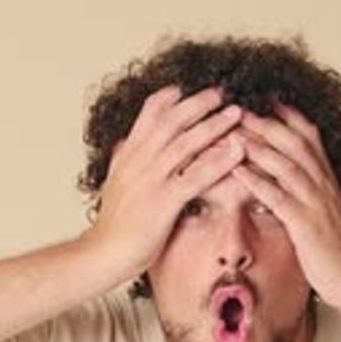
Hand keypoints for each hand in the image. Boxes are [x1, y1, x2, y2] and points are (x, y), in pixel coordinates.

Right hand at [83, 86, 244, 278]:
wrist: (103, 253)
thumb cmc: (112, 226)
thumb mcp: (113, 185)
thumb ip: (121, 162)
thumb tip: (122, 144)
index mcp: (128, 156)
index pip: (147, 117)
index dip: (166, 100)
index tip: (183, 88)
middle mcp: (139, 161)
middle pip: (171, 122)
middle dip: (198, 104)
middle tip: (220, 92)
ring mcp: (152, 180)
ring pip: (186, 144)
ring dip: (214, 126)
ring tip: (236, 114)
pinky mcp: (164, 201)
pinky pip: (197, 176)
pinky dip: (219, 161)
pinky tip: (237, 152)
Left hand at [230, 103, 340, 306]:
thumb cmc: (338, 256)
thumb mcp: (326, 218)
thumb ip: (312, 198)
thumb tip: (293, 189)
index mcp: (328, 182)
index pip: (309, 137)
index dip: (287, 115)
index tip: (266, 97)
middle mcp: (323, 186)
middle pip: (293, 141)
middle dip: (266, 120)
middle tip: (239, 103)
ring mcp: (315, 203)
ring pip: (285, 163)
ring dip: (257, 144)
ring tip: (232, 128)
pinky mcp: (305, 224)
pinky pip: (278, 197)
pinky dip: (257, 180)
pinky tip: (237, 170)